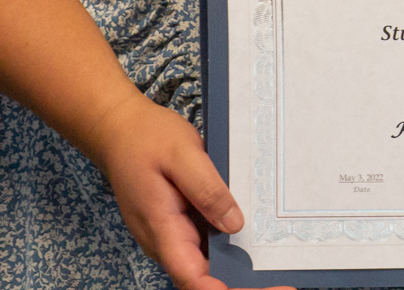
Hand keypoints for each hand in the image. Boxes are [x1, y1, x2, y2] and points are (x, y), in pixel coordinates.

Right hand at [80, 90, 291, 289]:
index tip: (260, 288)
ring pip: (203, 265)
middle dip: (239, 285)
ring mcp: (169, 235)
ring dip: (236, 272)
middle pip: (201, 279)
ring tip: (276, 273)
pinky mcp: (176, 225)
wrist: (119, 130)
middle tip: (283, 287)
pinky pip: (203, 246)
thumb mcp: (184, 156)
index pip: (192, 278)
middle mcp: (163, 241)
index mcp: (162, 229)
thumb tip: (234, 226)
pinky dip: (227, 252)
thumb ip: (208, 192)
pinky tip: (255, 246)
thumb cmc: (148, 138)